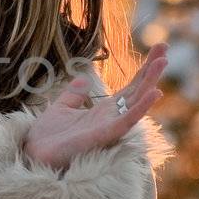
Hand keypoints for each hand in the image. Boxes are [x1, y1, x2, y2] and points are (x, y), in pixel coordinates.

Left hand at [22, 42, 167, 172]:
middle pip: (137, 91)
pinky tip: (154, 93)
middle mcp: (111, 118)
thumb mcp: (61, 108)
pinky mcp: (104, 135)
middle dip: (151, 70)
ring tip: (162, 62)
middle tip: (164, 47)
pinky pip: (127, 121)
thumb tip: (83, 79)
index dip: (143, 70)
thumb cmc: (47, 136)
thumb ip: (74, 95)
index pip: (129, 88)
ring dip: (150, 82)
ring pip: (136, 103)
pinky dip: (141, 107)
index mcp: (103, 112)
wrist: (33, 151)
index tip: (157, 51)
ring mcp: (110, 127)